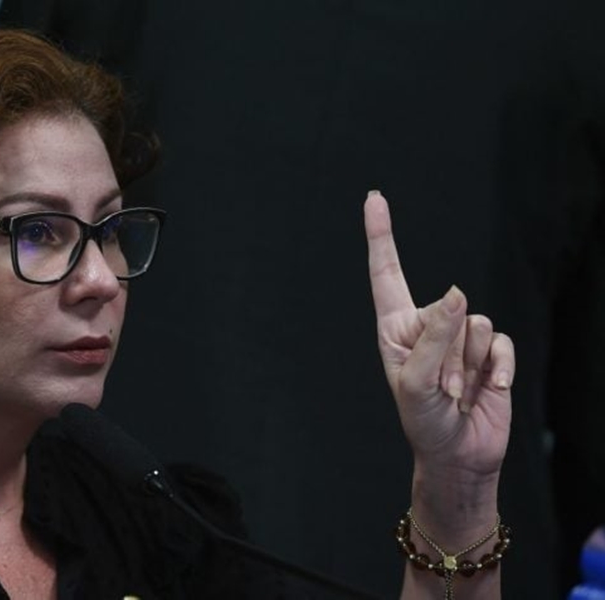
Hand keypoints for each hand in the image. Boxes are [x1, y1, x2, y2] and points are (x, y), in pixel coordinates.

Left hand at [364, 191, 512, 479]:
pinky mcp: (490, 353)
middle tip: (441, 391)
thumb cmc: (424, 421)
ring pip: (476, 322)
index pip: (387, 272)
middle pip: (448, 307)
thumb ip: (435, 337)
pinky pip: (501, 341)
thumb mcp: (418, 382)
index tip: (374, 197)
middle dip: (448, 352)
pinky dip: (498, 368)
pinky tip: (490, 391)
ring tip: (457, 394)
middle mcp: (427, 326)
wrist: (458, 456)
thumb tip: (454, 292)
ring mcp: (460, 339)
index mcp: (396, 327)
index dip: (381, 235)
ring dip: (469, 364)